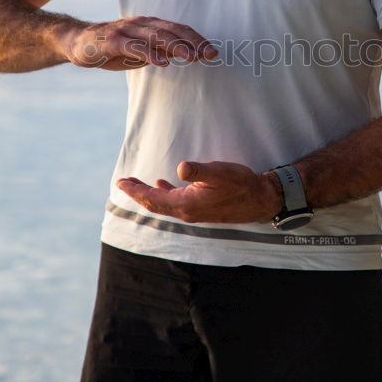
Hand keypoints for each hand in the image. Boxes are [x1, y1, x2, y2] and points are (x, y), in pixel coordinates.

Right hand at [65, 16, 218, 70]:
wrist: (77, 42)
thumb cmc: (113, 47)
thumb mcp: (141, 50)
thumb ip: (161, 50)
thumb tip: (187, 55)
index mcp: (150, 25)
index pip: (178, 30)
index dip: (197, 39)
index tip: (213, 52)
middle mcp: (140, 24)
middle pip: (172, 31)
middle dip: (192, 42)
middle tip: (209, 54)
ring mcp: (126, 30)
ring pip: (155, 36)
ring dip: (176, 46)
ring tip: (191, 57)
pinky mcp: (112, 41)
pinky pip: (134, 47)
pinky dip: (150, 53)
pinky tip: (163, 62)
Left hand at [116, 161, 282, 223]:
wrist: (260, 200)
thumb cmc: (240, 184)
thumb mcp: (219, 172)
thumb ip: (199, 171)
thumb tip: (180, 168)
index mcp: (186, 204)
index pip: (152, 199)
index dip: (135, 190)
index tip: (121, 182)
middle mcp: (187, 212)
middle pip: (154, 204)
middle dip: (138, 193)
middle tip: (124, 182)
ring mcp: (194, 213)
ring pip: (164, 205)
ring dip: (150, 195)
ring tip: (138, 185)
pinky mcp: (202, 210)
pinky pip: (175, 204)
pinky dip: (165, 195)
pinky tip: (165, 186)